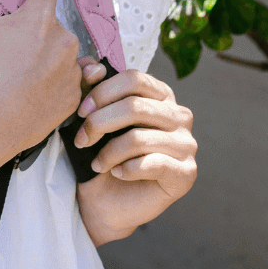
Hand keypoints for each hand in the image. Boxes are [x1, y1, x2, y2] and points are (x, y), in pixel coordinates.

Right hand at [0, 0, 81, 163]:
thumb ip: (4, 22)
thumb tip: (9, 20)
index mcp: (38, 21)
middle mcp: (63, 41)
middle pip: (55, 25)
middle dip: (38, 33)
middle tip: (16, 51)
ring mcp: (71, 71)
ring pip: (63, 54)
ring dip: (49, 59)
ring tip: (24, 78)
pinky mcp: (74, 96)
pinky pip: (68, 80)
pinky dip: (54, 82)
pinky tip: (32, 94)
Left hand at [70, 62, 196, 245]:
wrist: (106, 203)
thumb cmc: (102, 156)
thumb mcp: (93, 119)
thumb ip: (92, 89)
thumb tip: (90, 65)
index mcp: (160, 95)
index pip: (134, 78)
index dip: (102, 92)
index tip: (80, 111)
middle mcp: (179, 116)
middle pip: (135, 106)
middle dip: (99, 123)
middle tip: (81, 140)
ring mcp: (186, 145)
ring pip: (139, 137)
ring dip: (109, 152)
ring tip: (97, 163)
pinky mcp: (186, 173)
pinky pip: (153, 164)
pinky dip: (127, 169)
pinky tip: (117, 173)